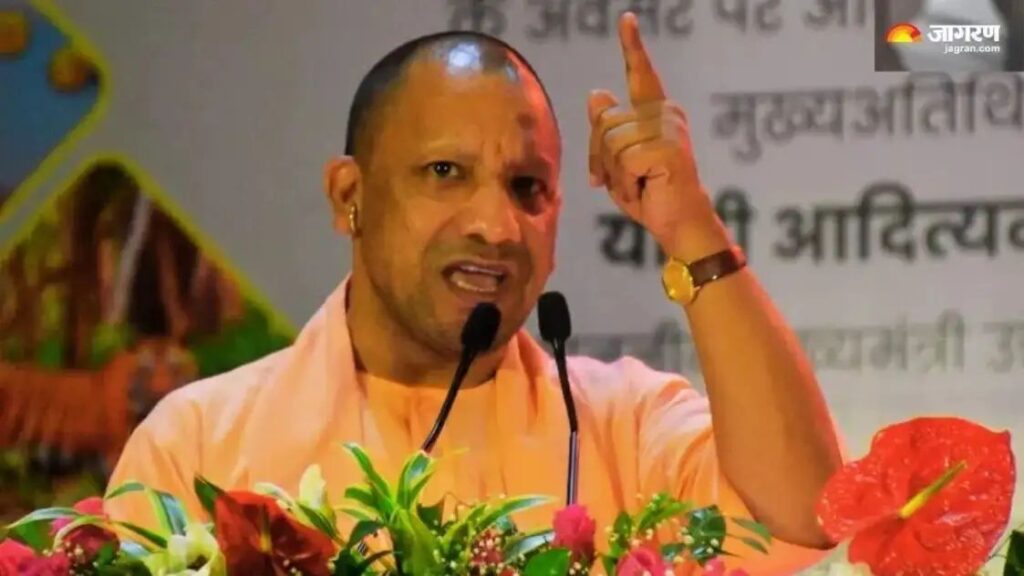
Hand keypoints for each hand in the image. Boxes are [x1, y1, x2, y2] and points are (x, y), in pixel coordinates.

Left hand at [588, 13, 729, 260]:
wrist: (678, 226)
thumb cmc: (649, 196)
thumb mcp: (617, 162)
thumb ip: (606, 130)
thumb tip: (596, 93)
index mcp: (656, 113)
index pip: (640, 74)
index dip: (632, 46)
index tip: (626, 19)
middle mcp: (667, 114)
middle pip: (604, 121)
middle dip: (600, 156)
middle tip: (619, 182)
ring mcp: (670, 129)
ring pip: (610, 142)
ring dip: (613, 174)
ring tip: (638, 186)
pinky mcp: (668, 149)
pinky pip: (622, 160)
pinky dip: (624, 184)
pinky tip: (645, 190)